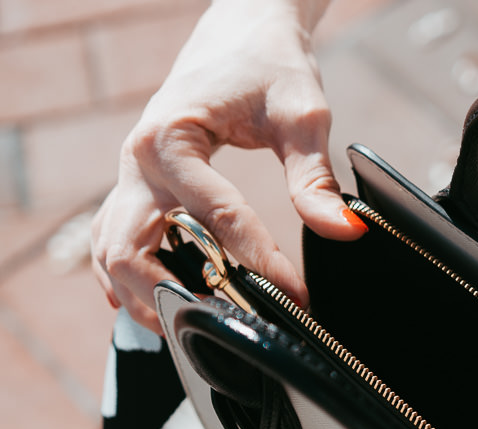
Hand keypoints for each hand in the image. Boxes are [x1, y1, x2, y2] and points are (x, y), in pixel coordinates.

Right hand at [91, 0, 363, 331]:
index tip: (294, 296)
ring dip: (146, 297)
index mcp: (169, 140)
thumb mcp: (302, 115)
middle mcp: (136, 162)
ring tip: (200, 328)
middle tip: (231, 326)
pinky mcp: (137, 187)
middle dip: (175, 297)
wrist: (241, 32)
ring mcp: (130, 177)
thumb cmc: (268, 65)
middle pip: (130, 251)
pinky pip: (116, 242)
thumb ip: (315, 179)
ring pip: (113, 254)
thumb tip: (345, 231)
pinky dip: (135, 279)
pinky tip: (165, 306)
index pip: (212, 220)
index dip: (257, 263)